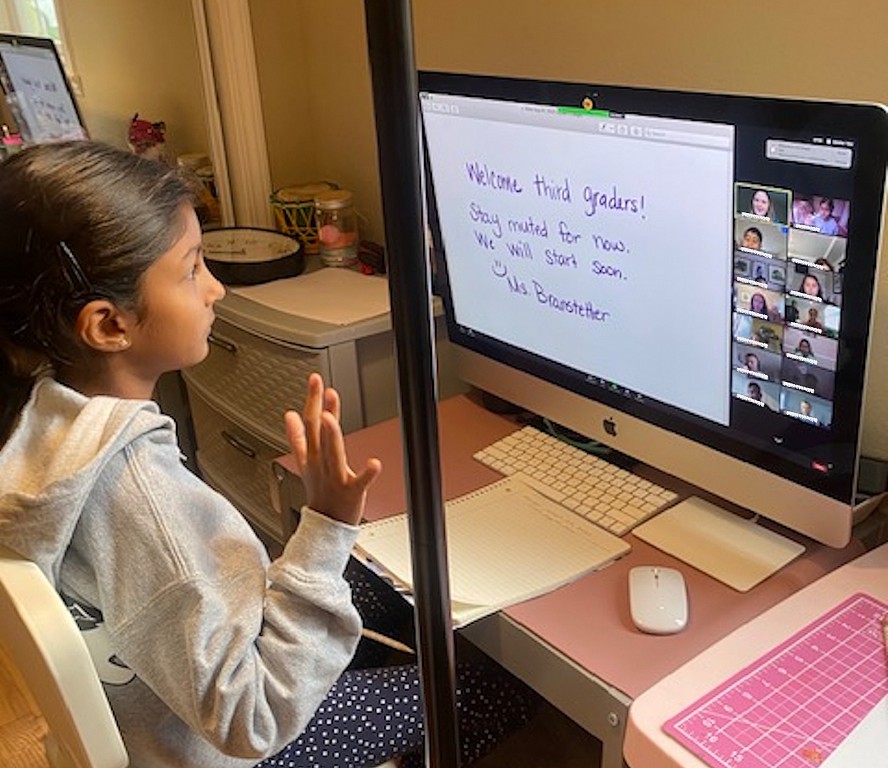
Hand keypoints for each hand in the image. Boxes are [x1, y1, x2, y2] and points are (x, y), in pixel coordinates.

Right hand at [285, 373, 381, 525]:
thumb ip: (299, 438)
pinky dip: (367, 473)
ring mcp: (335, 477)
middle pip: (316, 432)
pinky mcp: (352, 491)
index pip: (308, 424)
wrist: (326, 526)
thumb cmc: (320, 493)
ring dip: (330, 435)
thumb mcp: (304, 463)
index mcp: (311, 456)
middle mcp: (321, 464)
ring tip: (329, 416)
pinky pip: (359, 481)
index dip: (311, 402)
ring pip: (331, 452)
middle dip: (316, 407)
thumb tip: (290, 415)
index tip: (315, 380)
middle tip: (319, 384)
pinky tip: (375, 463)